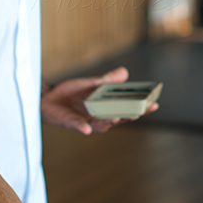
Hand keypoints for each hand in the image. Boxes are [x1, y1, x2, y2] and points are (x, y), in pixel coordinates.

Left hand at [41, 66, 156, 134]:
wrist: (49, 96)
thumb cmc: (71, 93)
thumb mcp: (92, 84)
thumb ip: (108, 82)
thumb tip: (125, 73)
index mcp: (106, 109)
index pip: (126, 110)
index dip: (140, 108)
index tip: (154, 103)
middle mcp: (98, 117)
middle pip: (117, 119)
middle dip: (129, 115)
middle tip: (140, 111)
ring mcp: (85, 121)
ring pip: (100, 125)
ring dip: (109, 121)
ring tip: (118, 116)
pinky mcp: (71, 122)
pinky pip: (78, 126)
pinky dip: (83, 128)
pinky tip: (87, 129)